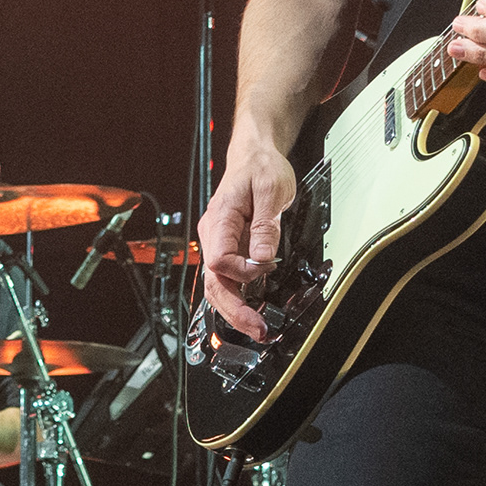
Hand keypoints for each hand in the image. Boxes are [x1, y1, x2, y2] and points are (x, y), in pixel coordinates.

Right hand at [201, 134, 296, 341]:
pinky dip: (239, 299)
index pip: (220, 260)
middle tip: (258, 329)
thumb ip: (266, 227)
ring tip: (257, 328)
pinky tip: (252, 313)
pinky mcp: (229, 248)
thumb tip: (262, 260)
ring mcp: (219, 243)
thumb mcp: (271, 190)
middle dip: (235, 310)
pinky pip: (228, 279)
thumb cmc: (261, 167)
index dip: (243, 271)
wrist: (255, 156)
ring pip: (218, 286)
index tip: (266, 267)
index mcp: (220, 219)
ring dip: (236, 310)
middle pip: (214, 282)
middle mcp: (213, 235)